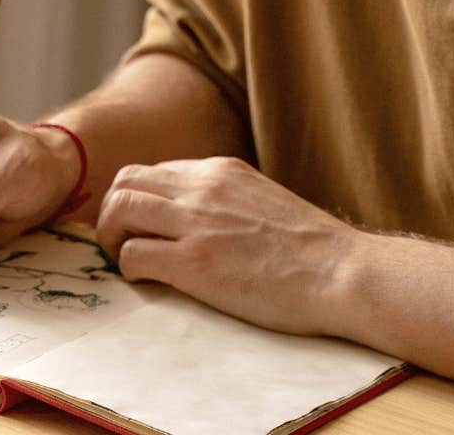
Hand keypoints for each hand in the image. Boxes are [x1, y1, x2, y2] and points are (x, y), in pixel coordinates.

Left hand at [95, 156, 359, 336]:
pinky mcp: (194, 262)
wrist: (342, 272)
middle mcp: (202, 187)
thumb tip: (201, 220)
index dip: (138, 200)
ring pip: (119, 209)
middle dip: (112, 212)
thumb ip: (228, 200)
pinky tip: (147, 282)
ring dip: (111, 237)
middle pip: (125, 182)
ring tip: (123, 260)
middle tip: (120, 243)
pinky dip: (128, 269)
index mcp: (221, 170)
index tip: (140, 227)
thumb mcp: (264, 201)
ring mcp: (196, 222)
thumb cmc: (314, 250)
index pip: (155, 171)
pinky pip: (132, 256)